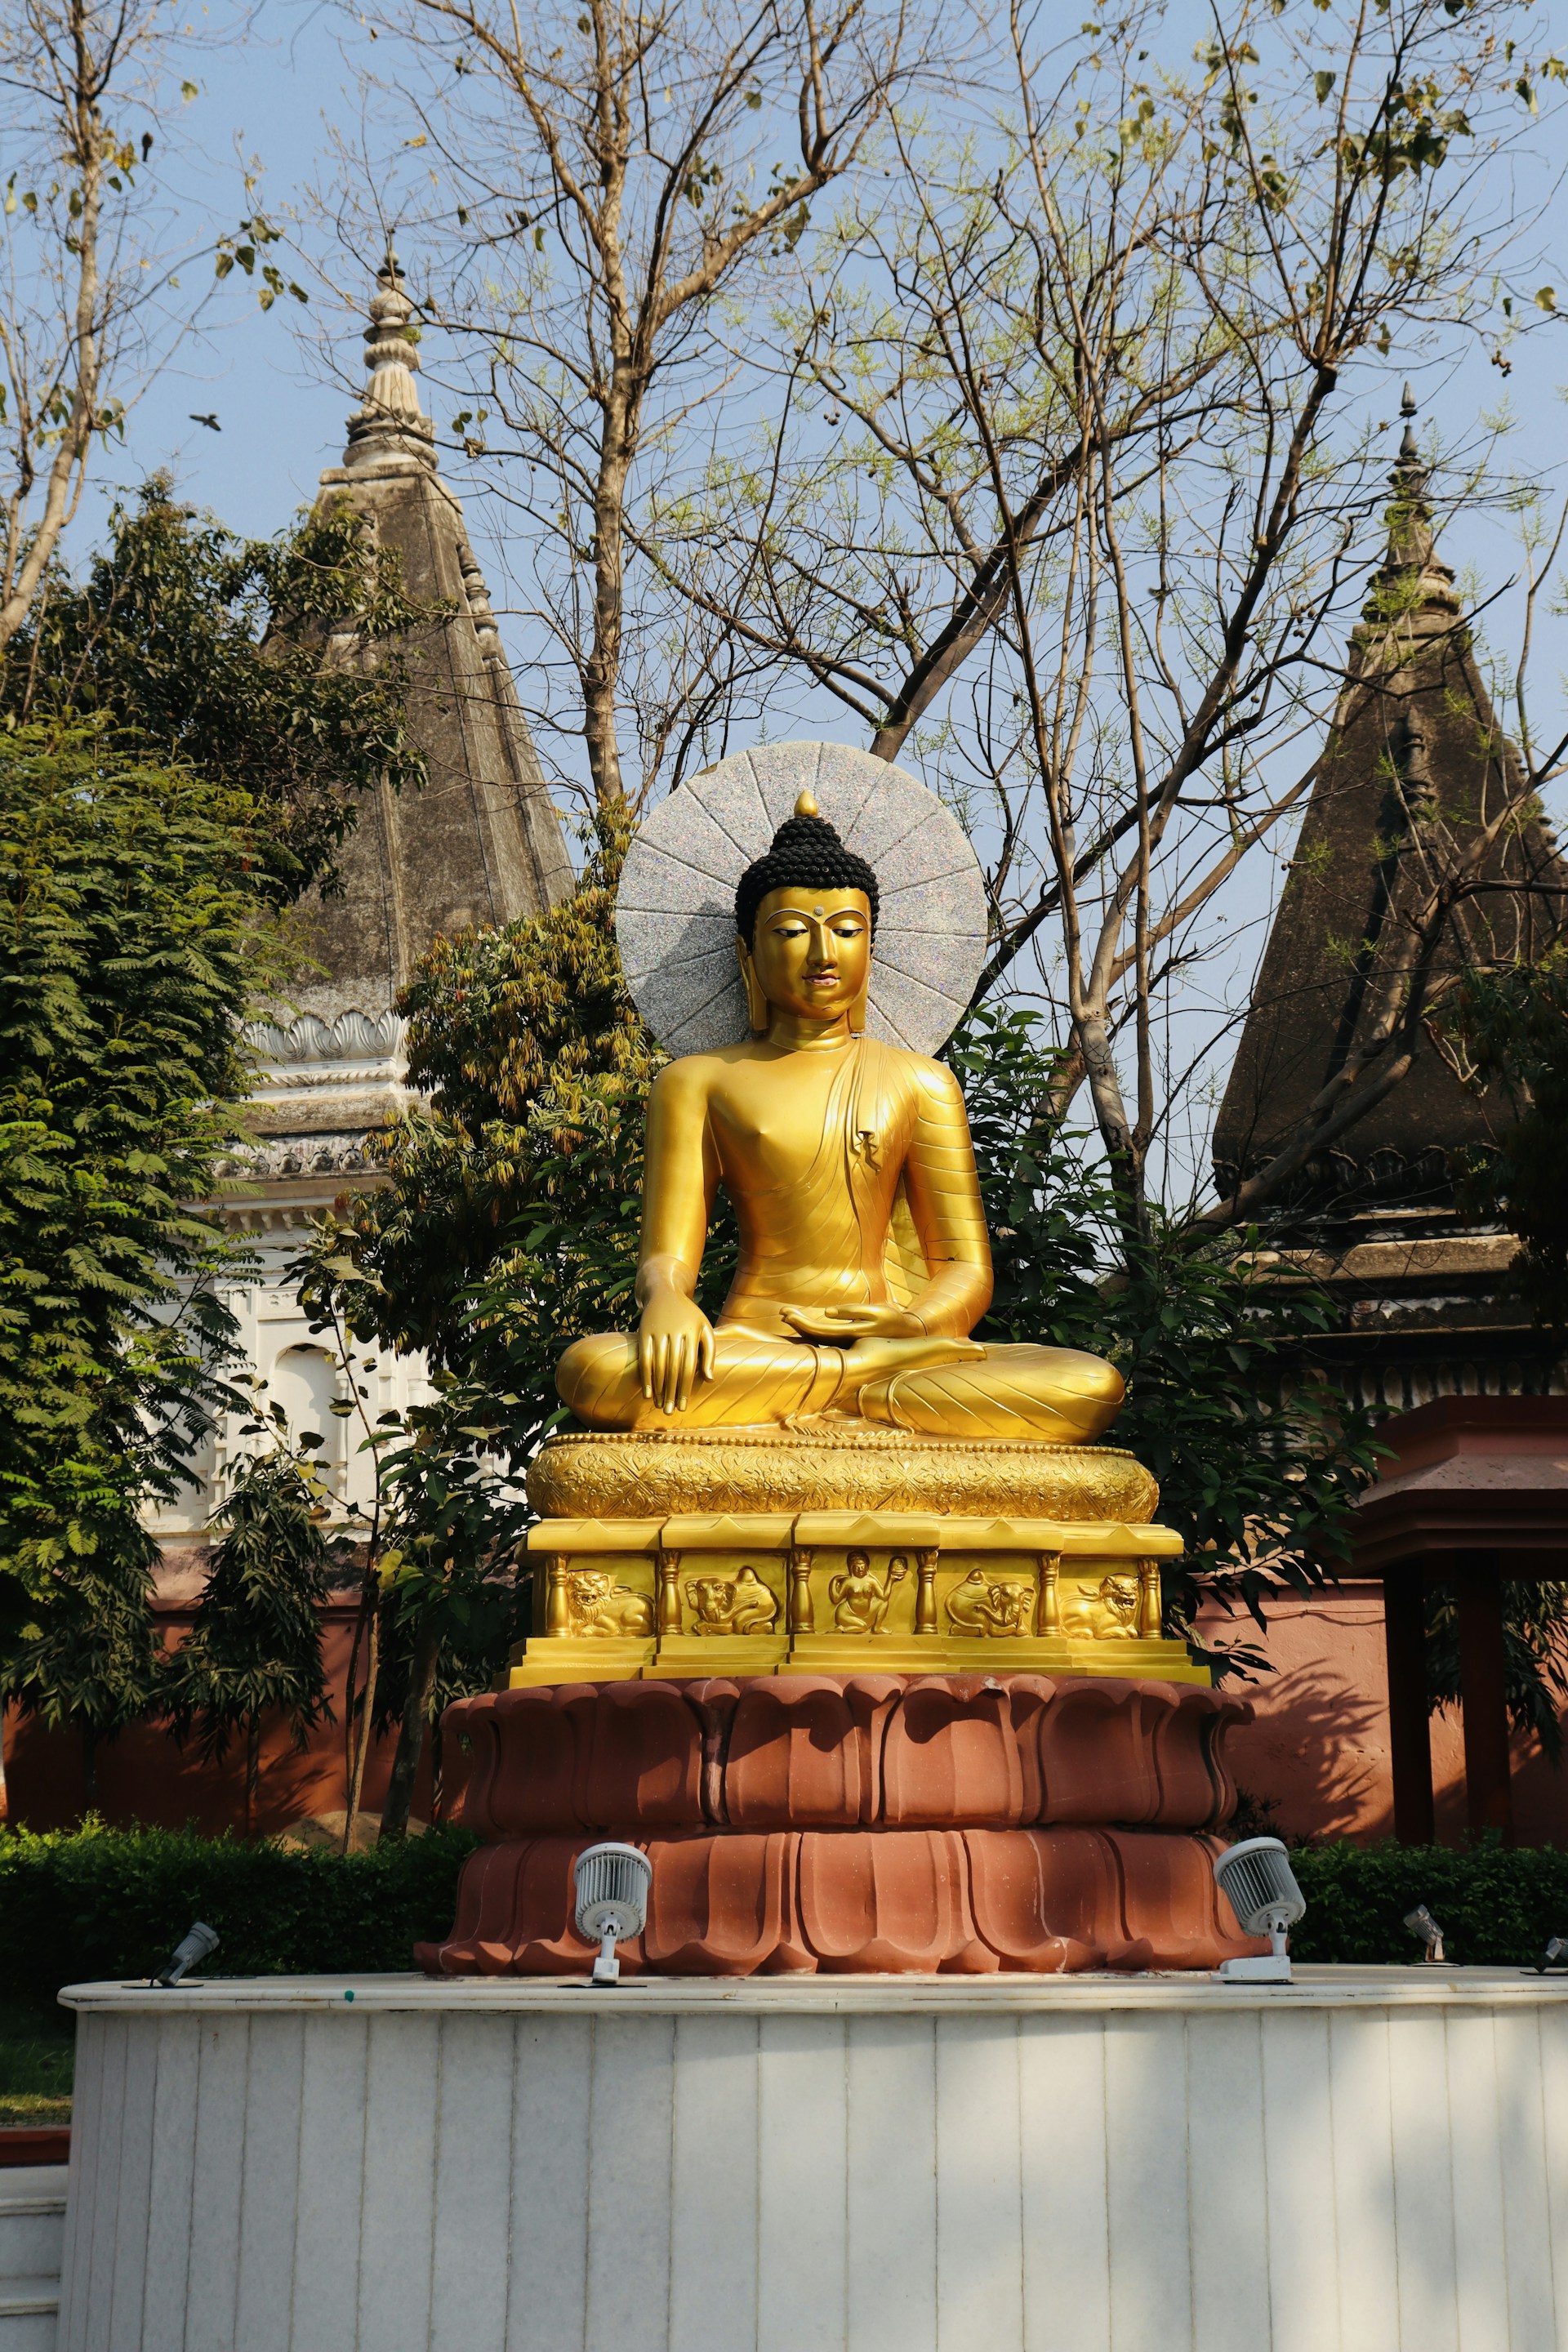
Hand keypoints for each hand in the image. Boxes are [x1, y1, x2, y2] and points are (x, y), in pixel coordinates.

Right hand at [636, 1290, 715, 1412]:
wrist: (664, 1292)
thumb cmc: (689, 1316)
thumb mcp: (704, 1328)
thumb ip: (709, 1353)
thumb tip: (709, 1379)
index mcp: (692, 1331)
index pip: (689, 1366)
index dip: (686, 1387)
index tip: (684, 1405)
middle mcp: (674, 1331)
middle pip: (673, 1368)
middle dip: (672, 1392)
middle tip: (670, 1412)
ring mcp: (657, 1331)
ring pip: (658, 1365)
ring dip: (659, 1388)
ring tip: (660, 1405)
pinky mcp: (643, 1332)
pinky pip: (645, 1358)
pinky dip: (646, 1377)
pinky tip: (648, 1393)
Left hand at [780, 1302, 924, 1341]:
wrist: (904, 1335)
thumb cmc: (890, 1319)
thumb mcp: (874, 1311)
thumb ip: (850, 1311)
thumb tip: (827, 1312)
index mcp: (847, 1335)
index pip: (817, 1331)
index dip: (800, 1323)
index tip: (786, 1313)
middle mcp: (843, 1342)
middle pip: (813, 1335)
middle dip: (797, 1323)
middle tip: (782, 1312)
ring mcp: (844, 1343)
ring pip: (817, 1337)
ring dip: (802, 1326)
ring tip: (787, 1315)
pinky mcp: (846, 1341)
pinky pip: (823, 1336)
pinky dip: (811, 1329)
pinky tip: (803, 1323)